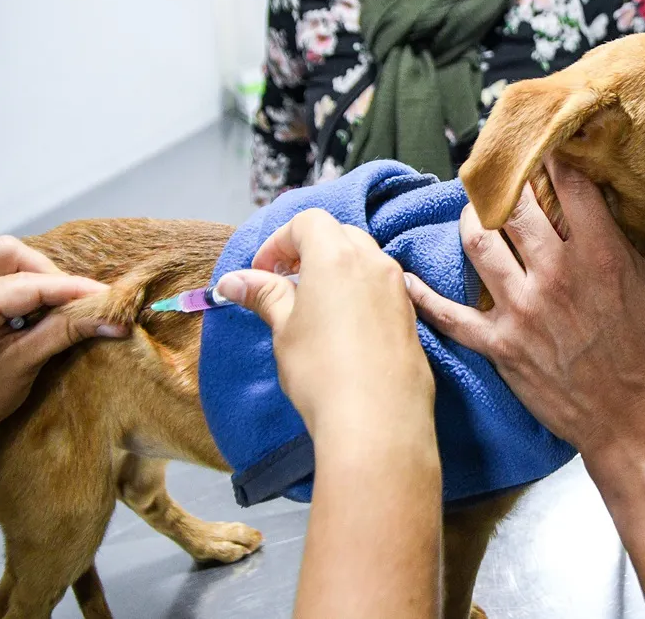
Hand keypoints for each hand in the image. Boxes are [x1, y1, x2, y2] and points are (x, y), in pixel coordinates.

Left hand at [0, 236, 128, 482]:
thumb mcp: (22, 367)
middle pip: (4, 252)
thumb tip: (111, 319)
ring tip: (50, 304)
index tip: (108, 298)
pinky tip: (29, 305)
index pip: (26, 285)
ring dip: (29, 271)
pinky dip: (14, 278)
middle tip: (72, 301)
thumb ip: (64, 332)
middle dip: (45, 271)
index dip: (72, 288)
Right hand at [215, 209, 434, 446]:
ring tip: (313, 306)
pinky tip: (344, 327)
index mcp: (337, 256)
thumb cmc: (323, 372)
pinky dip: (360, 292)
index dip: (279, 242)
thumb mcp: (285, 329)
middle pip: (339, 234)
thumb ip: (264, 295)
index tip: (262, 271)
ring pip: (365, 259)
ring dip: (337, 270)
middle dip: (309, 250)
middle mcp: (373, 263)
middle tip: (285, 282)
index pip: (307, 223)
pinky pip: (382, 288)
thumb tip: (233, 281)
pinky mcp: (411, 316)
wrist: (377, 421)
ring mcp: (398, 289)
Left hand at [407, 159, 644, 616]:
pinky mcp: (499, 347)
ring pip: (479, 246)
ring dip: (471, 221)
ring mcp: (520, 311)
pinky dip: (424, 297)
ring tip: (474, 207)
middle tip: (502, 168)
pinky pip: (450, 316)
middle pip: (516, 208)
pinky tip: (403, 276)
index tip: (550, 140)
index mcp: (600, 255)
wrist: (637, 429)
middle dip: (509, 184)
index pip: (568, 186)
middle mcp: (554, 275)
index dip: (558, 157)